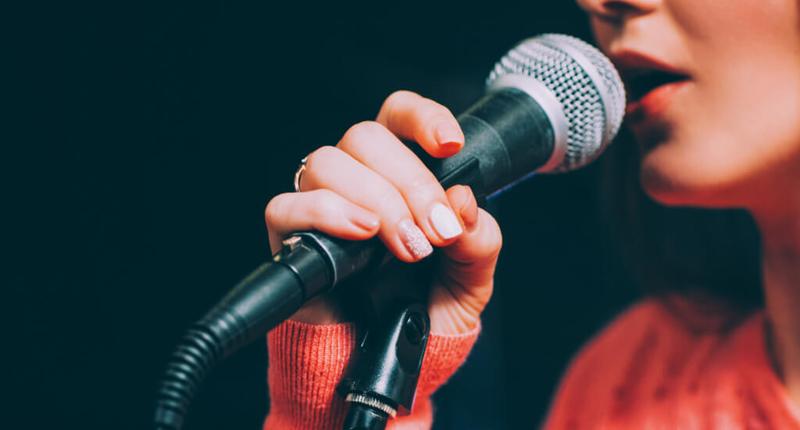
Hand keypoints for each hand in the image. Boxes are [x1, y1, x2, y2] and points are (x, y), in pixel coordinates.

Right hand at [264, 91, 501, 334]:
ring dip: (376, 201)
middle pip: (365, 136)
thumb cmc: (427, 310)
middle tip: (436, 232)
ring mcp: (319, 204)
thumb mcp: (472, 278)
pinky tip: (361, 234)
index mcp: (400, 173)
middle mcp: (357, 179)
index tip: (450, 145)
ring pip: (328, 163)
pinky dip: (326, 213)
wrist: (397, 359)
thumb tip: (462, 203)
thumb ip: (479, 240)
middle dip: (410, 183)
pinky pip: (286, 205)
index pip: (398, 116)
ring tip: (405, 247)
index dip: (421, 117)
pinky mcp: (289, 237)